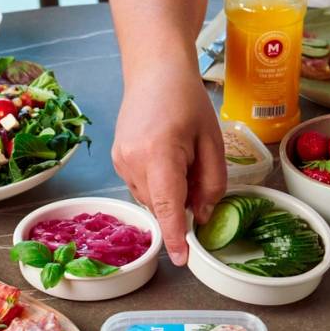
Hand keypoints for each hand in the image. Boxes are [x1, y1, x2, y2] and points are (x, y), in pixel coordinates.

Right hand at [111, 65, 224, 264]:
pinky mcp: (117, 161)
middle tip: (196, 167)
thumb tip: (202, 217)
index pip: (167, 206)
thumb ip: (211, 183)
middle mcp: (132, 162)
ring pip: (150, 199)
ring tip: (180, 156)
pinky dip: (158, 183)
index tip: (181, 260)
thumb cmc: (187, 100)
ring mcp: (120, 162)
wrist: (153, 70)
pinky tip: (166, 156)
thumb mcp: (212, 140)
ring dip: (169, 192)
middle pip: (161, 205)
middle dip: (181, 202)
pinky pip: (142, 187)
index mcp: (159, 154)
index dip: (175, 236)